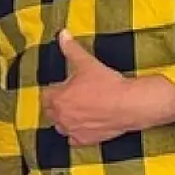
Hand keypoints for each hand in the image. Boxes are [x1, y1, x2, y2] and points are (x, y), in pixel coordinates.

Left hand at [43, 31, 134, 146]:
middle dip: (57, 104)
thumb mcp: (87, 62)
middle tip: (70, 97)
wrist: (128, 105)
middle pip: (50, 112)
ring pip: (60, 127)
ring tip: (76, 111)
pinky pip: (73, 140)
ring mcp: (72, 130)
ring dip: (65, 119)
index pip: (46, 95)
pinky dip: (76, 134)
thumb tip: (62, 33)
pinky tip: (83, 126)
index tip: (63, 86)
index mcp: (57, 98)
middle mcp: (61, 117)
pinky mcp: (85, 140)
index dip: (54, 89)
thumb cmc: (106, 84)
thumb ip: (71, 48)